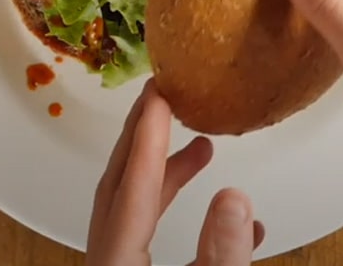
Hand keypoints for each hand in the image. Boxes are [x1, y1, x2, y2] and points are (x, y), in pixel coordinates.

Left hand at [86, 79, 264, 265]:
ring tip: (203, 147)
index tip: (158, 95)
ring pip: (135, 211)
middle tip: (162, 94)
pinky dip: (179, 213)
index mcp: (116, 265)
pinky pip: (150, 236)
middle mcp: (109, 263)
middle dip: (142, 137)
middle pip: (121, 188)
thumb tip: (233, 196)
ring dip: (167, 173)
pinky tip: (223, 212)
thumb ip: (223, 252)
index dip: (148, 139)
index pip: (132, 190)